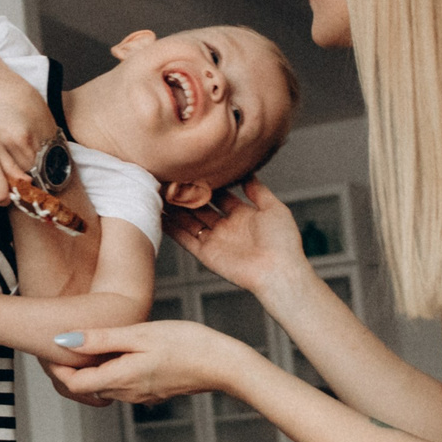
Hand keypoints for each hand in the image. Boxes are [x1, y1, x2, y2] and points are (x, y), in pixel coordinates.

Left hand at [45, 320, 256, 408]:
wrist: (224, 364)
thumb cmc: (186, 344)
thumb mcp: (140, 334)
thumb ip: (100, 339)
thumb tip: (63, 340)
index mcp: (120, 379)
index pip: (75, 384)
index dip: (59, 368)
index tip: (52, 346)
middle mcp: (127, 392)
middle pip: (88, 386)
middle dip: (74, 367)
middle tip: (67, 339)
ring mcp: (142, 394)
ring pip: (106, 384)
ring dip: (95, 367)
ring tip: (92, 340)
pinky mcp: (154, 390)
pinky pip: (125, 383)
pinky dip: (115, 368)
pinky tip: (124, 347)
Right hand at [166, 178, 309, 293]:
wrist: (278, 271)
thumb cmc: (283, 242)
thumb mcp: (274, 208)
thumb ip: (258, 190)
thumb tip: (248, 172)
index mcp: (243, 216)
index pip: (219, 196)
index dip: (207, 185)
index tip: (193, 170)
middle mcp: (226, 228)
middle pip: (201, 208)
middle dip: (187, 196)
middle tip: (171, 180)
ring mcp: (215, 241)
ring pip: (189, 222)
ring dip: (175, 210)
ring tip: (158, 194)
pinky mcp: (206, 254)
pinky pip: (185, 239)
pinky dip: (172, 229)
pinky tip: (159, 216)